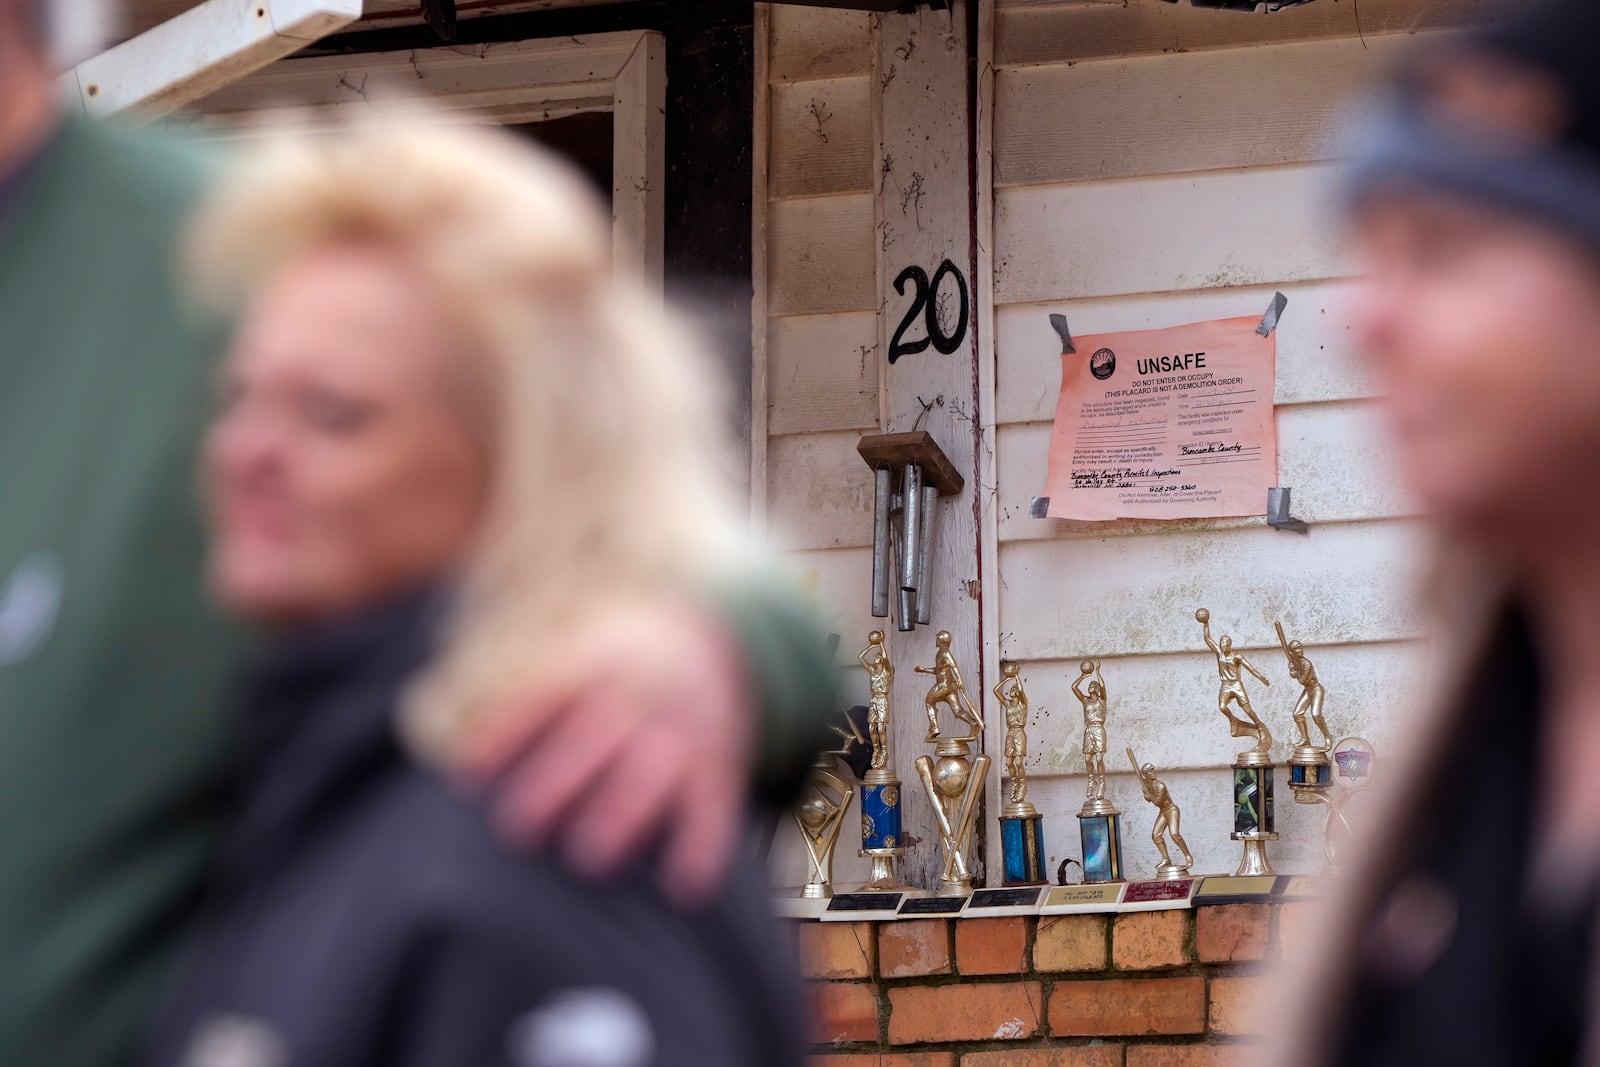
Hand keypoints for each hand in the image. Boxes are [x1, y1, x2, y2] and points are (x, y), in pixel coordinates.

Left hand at [452, 598, 754, 909]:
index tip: (467, 775)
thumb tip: (452, 763)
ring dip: (623, 812)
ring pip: (654, 770)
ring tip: (589, 856)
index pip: (542, 694)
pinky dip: (703, 845)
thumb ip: (515, 703)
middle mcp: (637, 693)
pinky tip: (683, 887)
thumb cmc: (607, 676)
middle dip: (556, 780)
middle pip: (596, 733)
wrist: (712, 646)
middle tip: (516, 826)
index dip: (505, 732)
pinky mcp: (719, 765)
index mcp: (590, 665)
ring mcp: (681, 729)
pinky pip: (713, 805)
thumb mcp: (569, 660)